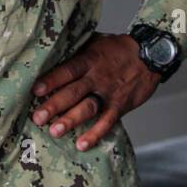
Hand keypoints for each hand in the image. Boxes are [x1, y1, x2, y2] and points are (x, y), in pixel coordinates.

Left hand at [31, 33, 160, 151]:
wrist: (151, 54)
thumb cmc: (118, 48)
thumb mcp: (96, 42)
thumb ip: (77, 50)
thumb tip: (51, 54)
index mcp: (90, 59)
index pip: (68, 70)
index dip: (52, 79)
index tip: (36, 90)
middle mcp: (98, 76)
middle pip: (74, 91)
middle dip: (55, 105)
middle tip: (38, 117)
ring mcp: (109, 92)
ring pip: (88, 107)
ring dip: (71, 120)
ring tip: (55, 131)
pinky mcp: (120, 105)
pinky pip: (107, 121)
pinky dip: (95, 133)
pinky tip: (82, 144)